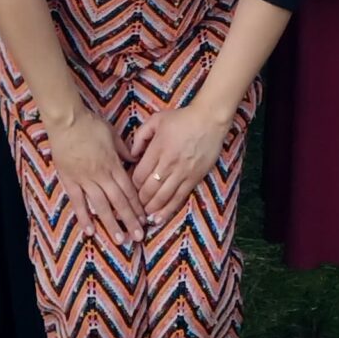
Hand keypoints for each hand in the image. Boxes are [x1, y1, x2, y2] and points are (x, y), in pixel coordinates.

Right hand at [45, 106, 142, 247]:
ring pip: (101, 205)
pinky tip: (90, 231)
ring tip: (120, 239)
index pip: (129, 189)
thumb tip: (135, 159)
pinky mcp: (70, 181)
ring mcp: (85, 179)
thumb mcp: (113, 134)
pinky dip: (84, 217)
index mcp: (113, 164)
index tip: (145, 219)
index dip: (137, 206)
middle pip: (118, 201)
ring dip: (111, 223)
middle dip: (130, 220)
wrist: (66, 120)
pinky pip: (78, 202)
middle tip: (138, 237)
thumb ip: (124, 149)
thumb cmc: (90, 124)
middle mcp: (101, 175)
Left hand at [128, 100, 232, 220]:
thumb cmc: (181, 119)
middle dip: (139, 201)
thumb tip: (131, 154)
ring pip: (163, 197)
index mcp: (157, 148)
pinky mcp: (194, 179)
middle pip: (149, 189)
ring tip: (143, 216)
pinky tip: (159, 218)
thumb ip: (140, 136)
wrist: (209, 121)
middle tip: (134, 207)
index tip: (128, 189)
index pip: (139, 174)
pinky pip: (179, 198)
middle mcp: (168, 163)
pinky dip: (168, 210)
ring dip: (151, 209)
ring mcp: (182, 173)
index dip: (132, 185)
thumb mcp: (156, 120)